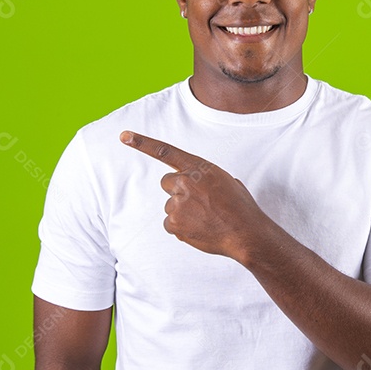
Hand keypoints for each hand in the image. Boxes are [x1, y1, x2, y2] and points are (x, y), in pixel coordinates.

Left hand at [120, 130, 268, 259]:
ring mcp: (179, 202)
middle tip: (199, 203)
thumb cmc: (240, 207)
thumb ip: (205, 178)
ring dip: (183, 213)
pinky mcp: (174, 223)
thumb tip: (199, 188)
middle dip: (178, 192)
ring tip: (205, 219)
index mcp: (200, 167)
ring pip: (171, 206)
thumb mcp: (227, 180)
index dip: (143, 143)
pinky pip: (170, 225)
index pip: (166, 152)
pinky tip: (199, 230)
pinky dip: (181, 229)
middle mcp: (186, 181)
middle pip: (167, 183)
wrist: (246, 233)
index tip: (124, 136)